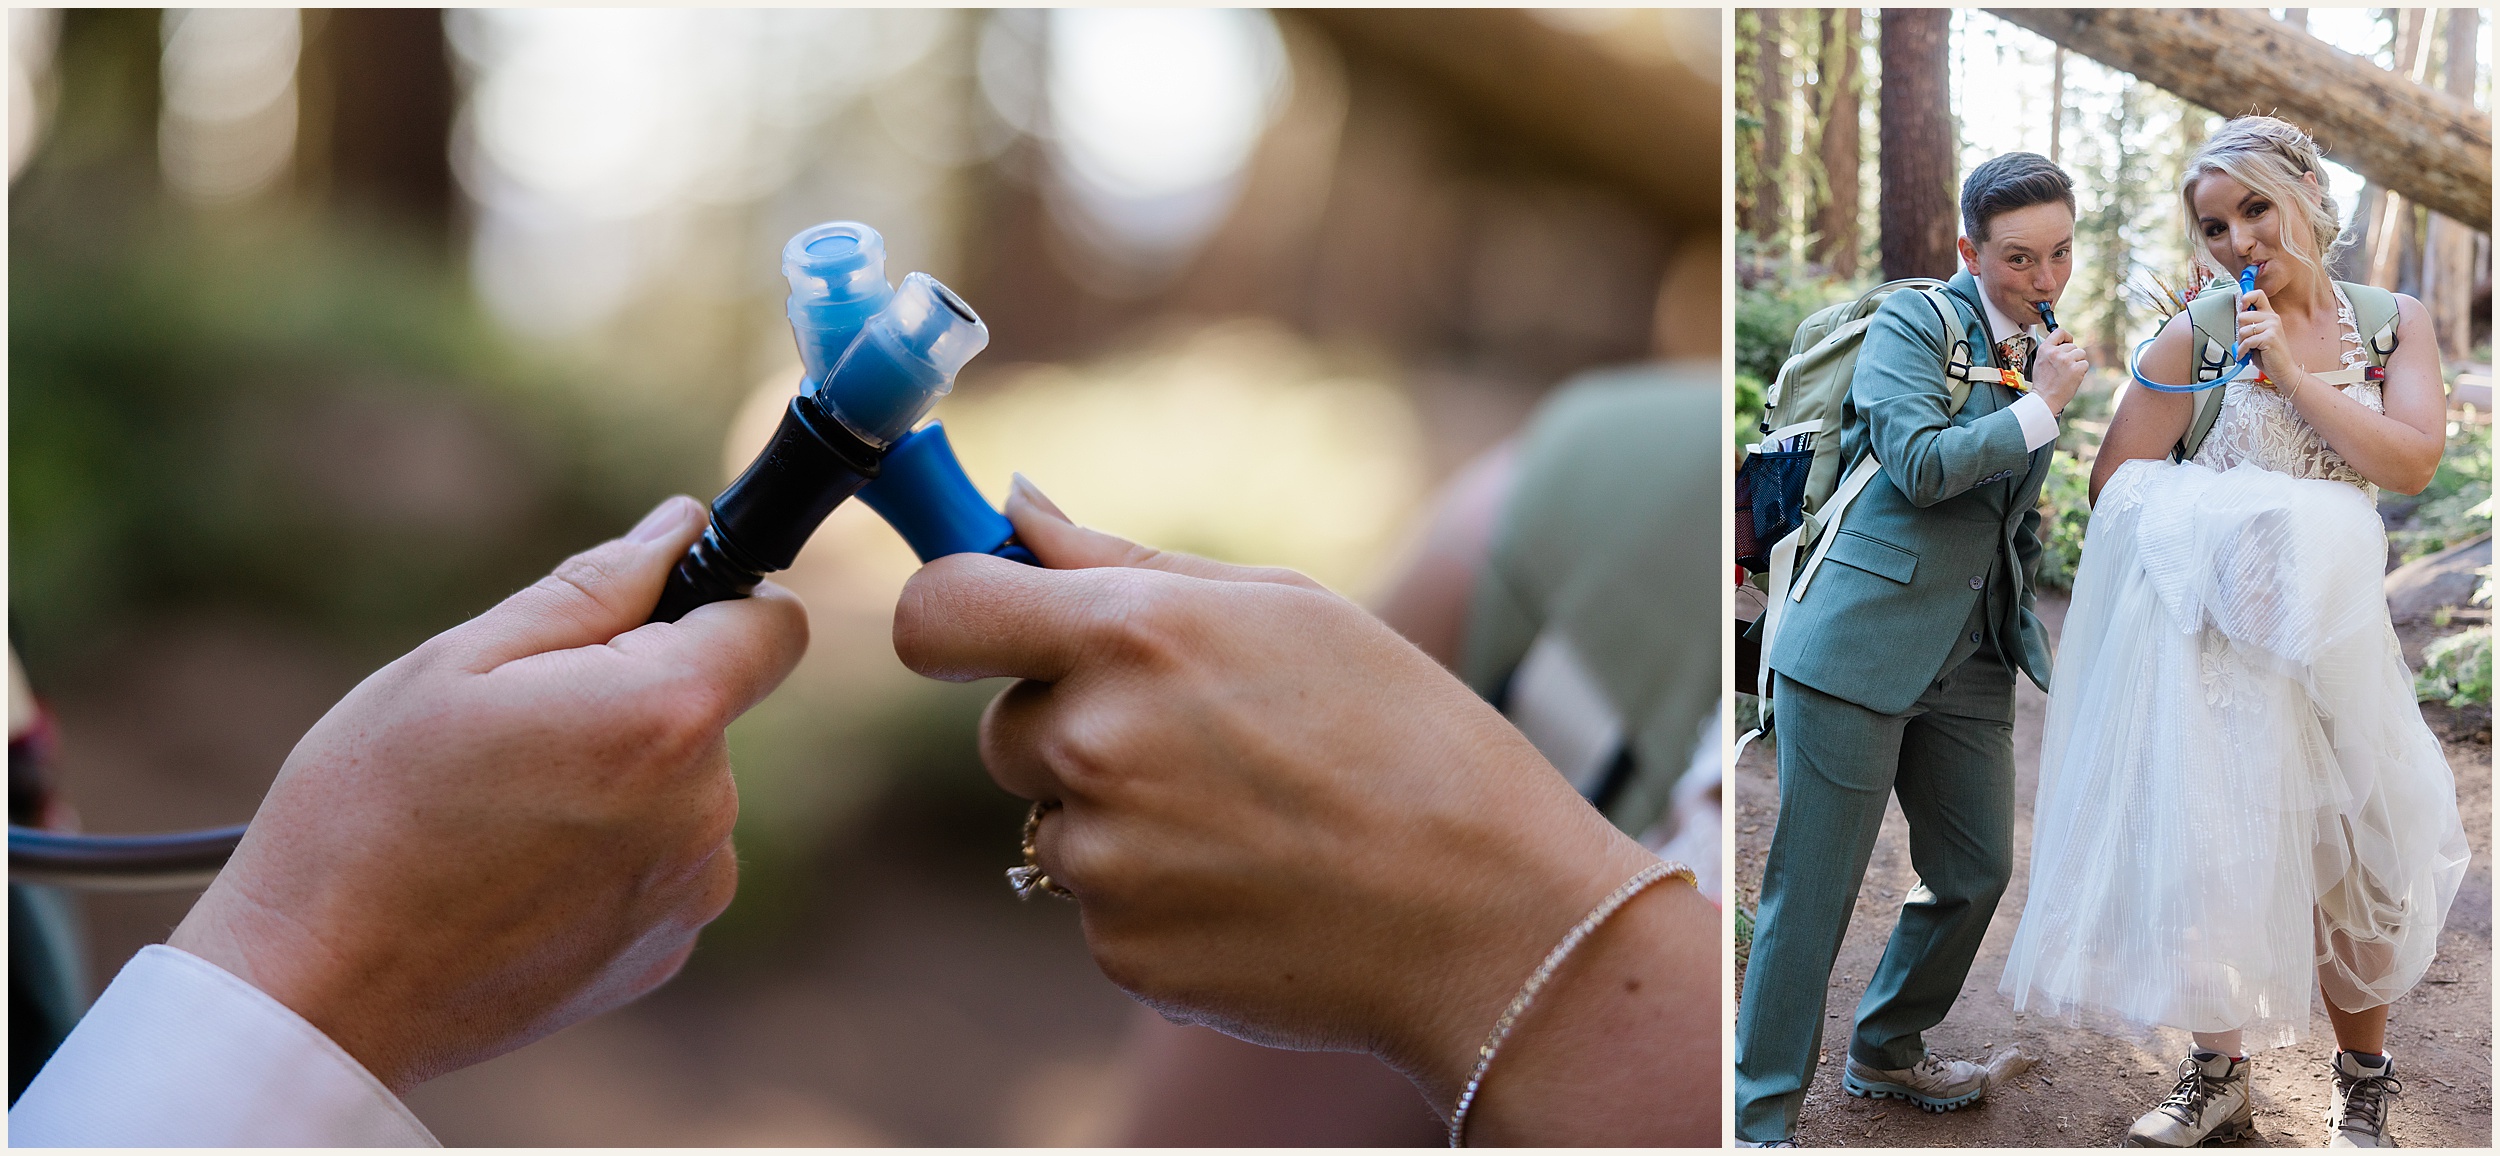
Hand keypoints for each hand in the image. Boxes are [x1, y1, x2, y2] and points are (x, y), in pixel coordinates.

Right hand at [168, 496, 807, 1091]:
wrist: (322, 993)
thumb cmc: (368, 813)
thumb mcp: (459, 663)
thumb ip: (593, 587)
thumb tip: (683, 526)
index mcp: (664, 718)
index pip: (773, 626)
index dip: (721, 600)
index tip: (655, 608)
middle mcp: (704, 809)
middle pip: (708, 708)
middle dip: (633, 696)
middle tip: (515, 732)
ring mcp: (691, 889)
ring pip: (680, 789)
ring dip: (618, 781)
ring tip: (501, 814)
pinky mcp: (666, 949)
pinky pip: (659, 862)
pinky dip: (607, 854)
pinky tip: (514, 874)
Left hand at [893, 478, 1708, 1140]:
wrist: (1487, 914)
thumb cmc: (1403, 734)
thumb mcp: (1284, 607)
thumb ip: (1124, 560)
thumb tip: (1014, 510)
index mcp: (1132, 635)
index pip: (939, 612)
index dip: (950, 614)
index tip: (981, 625)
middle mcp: (1097, 746)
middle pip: (1003, 726)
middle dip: (1072, 724)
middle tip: (1202, 737)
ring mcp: (1104, 859)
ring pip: (1054, 818)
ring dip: (1118, 815)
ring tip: (1250, 817)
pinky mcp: (1121, 951)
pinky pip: (1098, 904)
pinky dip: (1155, 895)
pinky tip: (1253, 884)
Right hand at [2030, 326, 2088, 412]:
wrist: (2045, 399)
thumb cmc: (2043, 382)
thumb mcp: (2040, 361)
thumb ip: (2051, 350)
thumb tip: (2065, 343)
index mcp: (2045, 349)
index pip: (2059, 332)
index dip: (2066, 337)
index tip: (2068, 342)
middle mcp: (2056, 352)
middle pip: (2073, 346)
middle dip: (2072, 355)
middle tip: (2064, 368)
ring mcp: (2067, 360)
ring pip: (2081, 354)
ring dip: (2077, 362)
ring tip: (2068, 373)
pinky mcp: (2076, 369)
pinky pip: (2085, 364)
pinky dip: (2081, 371)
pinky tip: (2072, 378)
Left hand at [2236, 286, 2299, 395]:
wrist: (2282, 369)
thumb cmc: (2268, 354)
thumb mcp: (2258, 335)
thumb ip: (2250, 325)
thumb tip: (2237, 315)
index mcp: (2269, 315)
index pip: (2258, 294)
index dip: (2246, 297)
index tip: (2240, 305)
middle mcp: (2272, 318)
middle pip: (2243, 315)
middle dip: (2239, 331)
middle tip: (2245, 341)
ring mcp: (2272, 327)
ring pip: (2243, 330)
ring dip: (2241, 343)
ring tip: (2247, 349)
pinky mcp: (2269, 337)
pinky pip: (2247, 341)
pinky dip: (2242, 351)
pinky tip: (2246, 355)